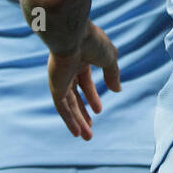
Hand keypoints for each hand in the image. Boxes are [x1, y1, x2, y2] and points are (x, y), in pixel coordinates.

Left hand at [47, 22, 121, 139]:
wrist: (72, 35)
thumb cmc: (92, 41)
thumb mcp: (110, 59)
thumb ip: (114, 75)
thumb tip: (117, 90)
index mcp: (80, 60)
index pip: (85, 82)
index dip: (92, 97)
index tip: (99, 110)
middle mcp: (68, 71)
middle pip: (76, 98)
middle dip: (83, 114)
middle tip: (90, 130)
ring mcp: (61, 80)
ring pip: (70, 106)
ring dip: (78, 122)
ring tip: (86, 137)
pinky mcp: (55, 86)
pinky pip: (62, 107)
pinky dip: (69, 120)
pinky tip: (76, 132)